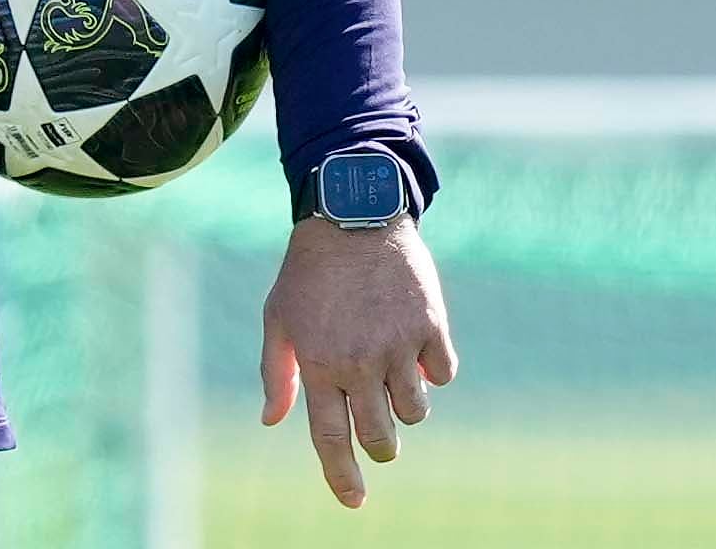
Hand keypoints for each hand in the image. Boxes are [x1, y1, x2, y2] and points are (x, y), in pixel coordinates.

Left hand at [259, 212, 457, 508]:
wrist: (354, 214)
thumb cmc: (310, 272)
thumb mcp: (278, 318)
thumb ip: (277, 372)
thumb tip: (272, 421)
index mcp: (319, 365)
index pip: (331, 440)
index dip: (343, 478)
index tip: (355, 502)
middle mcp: (359, 362)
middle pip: (379, 436)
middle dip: (381, 447)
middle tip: (380, 437)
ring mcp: (398, 344)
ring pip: (415, 410)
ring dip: (406, 406)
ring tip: (393, 380)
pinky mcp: (431, 324)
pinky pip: (443, 373)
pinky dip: (433, 370)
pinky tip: (417, 349)